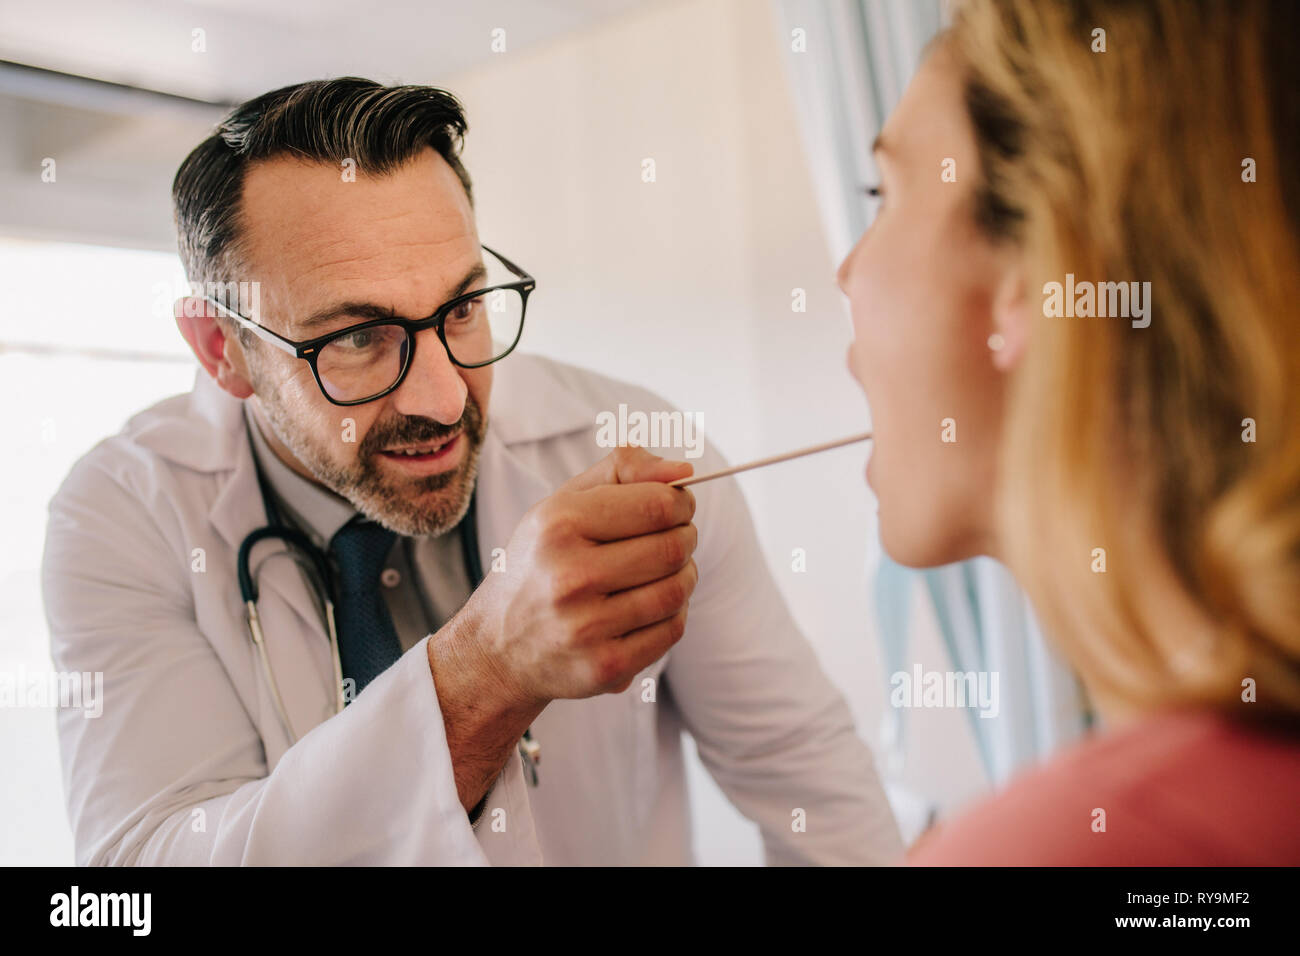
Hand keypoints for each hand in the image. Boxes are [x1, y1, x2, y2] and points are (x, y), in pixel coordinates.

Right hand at [468, 446, 698, 708]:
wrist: (500, 645)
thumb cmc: (543, 561)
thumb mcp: (565, 502)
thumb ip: (624, 469)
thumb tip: (684, 471)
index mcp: (559, 524)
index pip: (657, 505)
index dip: (681, 503)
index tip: (676, 508)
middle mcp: (569, 576)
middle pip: (672, 548)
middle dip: (685, 538)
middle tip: (674, 538)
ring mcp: (586, 627)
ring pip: (677, 590)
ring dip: (684, 576)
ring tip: (663, 572)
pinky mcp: (604, 666)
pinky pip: (672, 630)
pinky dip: (674, 614)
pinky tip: (650, 607)